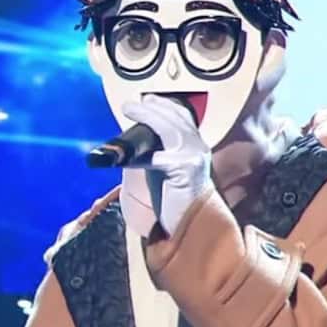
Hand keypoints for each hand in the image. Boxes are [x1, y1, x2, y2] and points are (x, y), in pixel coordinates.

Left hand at [121, 94, 213, 236]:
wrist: (190, 227)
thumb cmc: (176, 200)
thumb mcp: (165, 169)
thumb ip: (157, 152)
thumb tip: (134, 141)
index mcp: (196, 146)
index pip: (183, 117)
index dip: (165, 105)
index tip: (148, 99)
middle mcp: (199, 148)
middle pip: (176, 118)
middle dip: (152, 108)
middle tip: (130, 105)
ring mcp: (195, 158)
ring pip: (170, 129)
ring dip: (148, 117)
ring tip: (130, 110)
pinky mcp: (186, 170)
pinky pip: (158, 157)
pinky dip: (140, 156)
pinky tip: (127, 156)